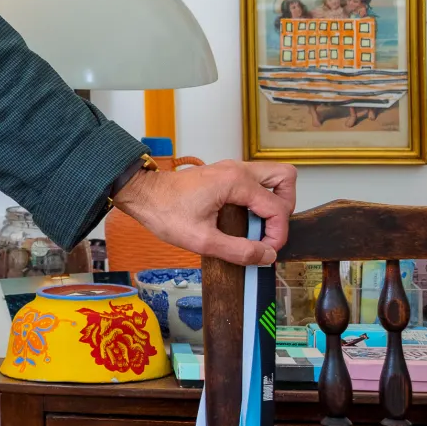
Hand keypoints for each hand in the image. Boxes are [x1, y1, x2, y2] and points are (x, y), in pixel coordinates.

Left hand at [111, 157, 297, 265]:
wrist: (141, 194)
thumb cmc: (164, 211)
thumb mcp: (201, 240)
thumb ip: (238, 250)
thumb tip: (266, 256)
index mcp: (236, 182)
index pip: (278, 207)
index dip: (278, 234)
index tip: (265, 251)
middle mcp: (238, 170)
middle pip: (285, 179)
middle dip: (285, 207)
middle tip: (268, 229)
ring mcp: (231, 169)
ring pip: (272, 176)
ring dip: (274, 200)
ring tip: (258, 225)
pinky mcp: (225, 174)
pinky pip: (255, 181)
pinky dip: (258, 199)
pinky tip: (243, 219)